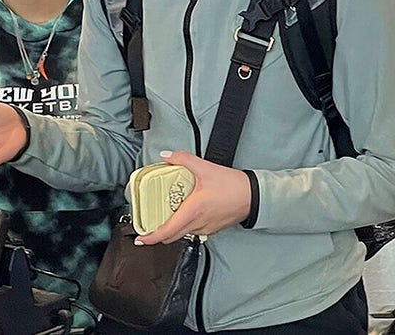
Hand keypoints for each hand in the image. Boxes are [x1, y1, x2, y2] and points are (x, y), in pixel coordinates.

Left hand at [136, 150, 250, 245]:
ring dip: (172, 229)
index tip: (140, 237)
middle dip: (158, 234)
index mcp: (192, 211)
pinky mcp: (212, 228)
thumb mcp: (205, 167)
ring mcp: (205, 228)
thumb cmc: (233, 186)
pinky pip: (193, 230)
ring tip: (166, 215)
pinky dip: (184, 226)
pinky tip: (185, 212)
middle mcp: (197, 223)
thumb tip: (166, 156)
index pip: (166, 231)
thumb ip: (183, 159)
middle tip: (149, 225)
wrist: (254, 196)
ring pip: (182, 234)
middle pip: (171, 236)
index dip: (151, 237)